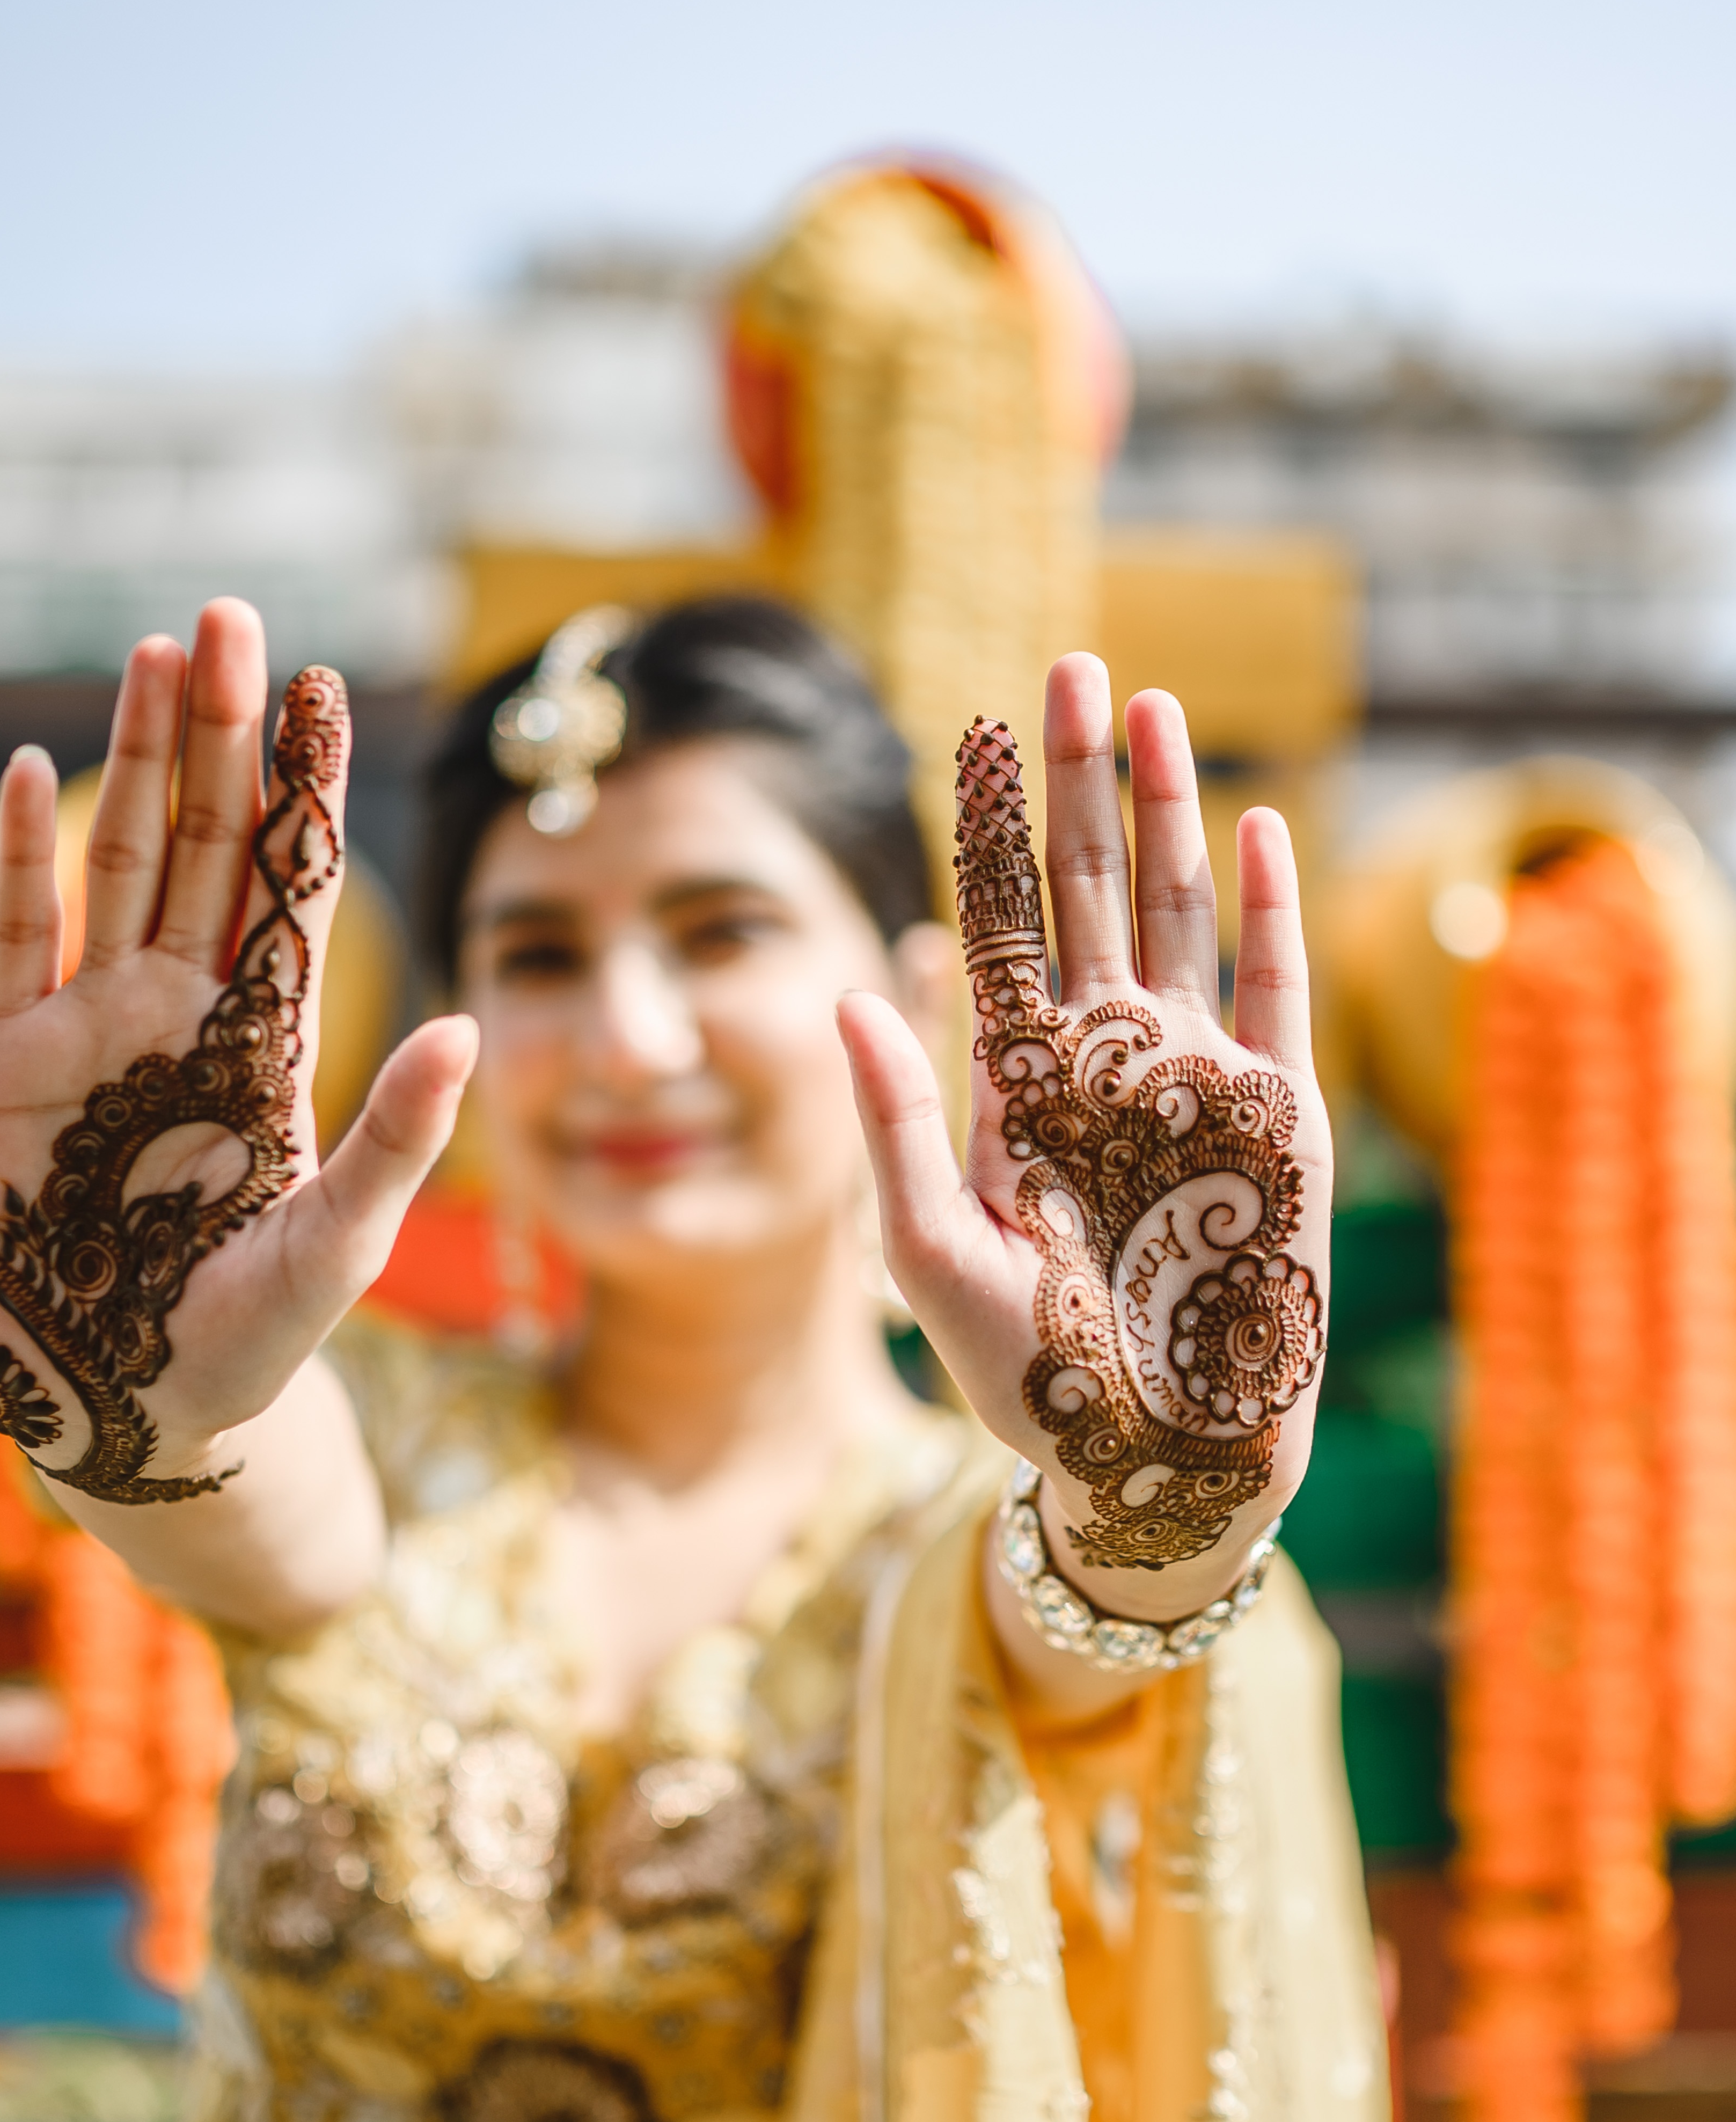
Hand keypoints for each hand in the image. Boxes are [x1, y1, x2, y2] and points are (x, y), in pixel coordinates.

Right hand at [0, 601, 475, 1497]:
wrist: (133, 1408)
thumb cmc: (249, 1340)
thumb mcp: (342, 1241)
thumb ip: (400, 1137)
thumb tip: (471, 1029)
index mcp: (262, 1037)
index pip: (291, 884)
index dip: (304, 788)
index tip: (325, 688)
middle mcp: (178, 1010)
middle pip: (206, 842)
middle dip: (221, 731)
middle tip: (236, 619)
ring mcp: (89, 1028)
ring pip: (120, 861)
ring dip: (137, 757)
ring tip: (159, 655)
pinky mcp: (6, 1065)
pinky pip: (18, 940)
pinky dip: (27, 857)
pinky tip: (41, 769)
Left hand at [840, 653, 1330, 1617]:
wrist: (1146, 1454)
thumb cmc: (1029, 1376)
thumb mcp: (928, 1254)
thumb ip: (888, 1124)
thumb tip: (847, 990)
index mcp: (1019, 1080)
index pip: (1004, 923)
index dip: (995, 827)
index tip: (976, 727)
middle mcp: (1105, 1058)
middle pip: (1091, 887)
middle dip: (1081, 779)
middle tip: (1070, 667)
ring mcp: (1193, 1076)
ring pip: (1176, 910)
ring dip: (1165, 808)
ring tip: (1149, 706)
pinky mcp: (1273, 1113)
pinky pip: (1270, 987)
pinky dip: (1263, 905)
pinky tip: (1249, 824)